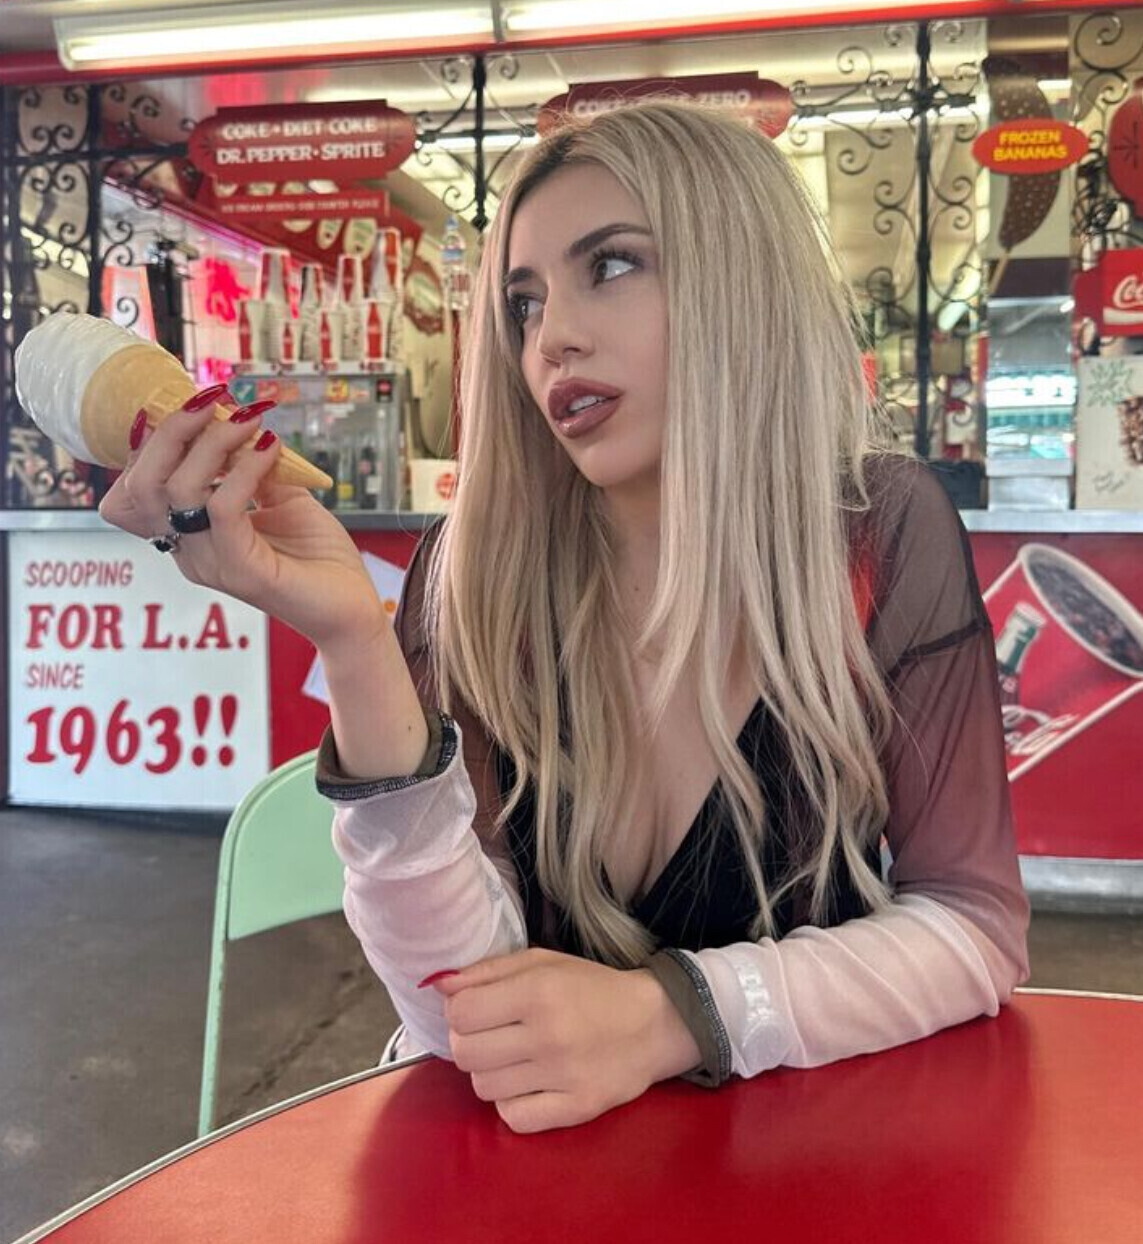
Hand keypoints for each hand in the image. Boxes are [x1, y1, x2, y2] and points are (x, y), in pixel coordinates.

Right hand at [99, 392, 385, 648]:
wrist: (352, 607)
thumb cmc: (317, 557)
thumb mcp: (281, 498)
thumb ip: (253, 467)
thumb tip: (238, 423)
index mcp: (190, 535)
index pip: (139, 486)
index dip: (155, 440)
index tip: (194, 404)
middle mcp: (189, 551)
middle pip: (145, 484)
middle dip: (172, 432)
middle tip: (212, 400)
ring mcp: (211, 563)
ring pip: (179, 491)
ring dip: (213, 443)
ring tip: (249, 420)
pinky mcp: (241, 571)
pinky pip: (224, 507)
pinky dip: (245, 469)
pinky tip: (270, 449)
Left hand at [432, 948, 700, 1132]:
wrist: (654, 1023)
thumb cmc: (592, 987)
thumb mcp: (543, 962)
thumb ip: (488, 971)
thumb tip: (439, 986)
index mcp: (538, 991)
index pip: (462, 1012)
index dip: (460, 1011)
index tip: (476, 1010)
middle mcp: (548, 1035)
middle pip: (465, 1053)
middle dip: (469, 1042)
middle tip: (491, 1035)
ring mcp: (562, 1077)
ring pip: (484, 1087)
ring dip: (491, 1072)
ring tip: (514, 1058)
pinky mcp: (576, 1109)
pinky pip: (513, 1118)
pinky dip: (512, 1103)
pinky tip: (529, 1084)